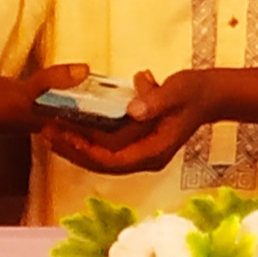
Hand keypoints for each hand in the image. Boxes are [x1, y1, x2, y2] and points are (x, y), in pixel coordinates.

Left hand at [43, 68, 219, 175]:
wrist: (209, 95)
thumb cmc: (194, 92)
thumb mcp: (177, 91)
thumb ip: (155, 101)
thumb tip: (132, 111)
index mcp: (155, 152)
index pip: (114, 160)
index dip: (87, 151)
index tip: (65, 134)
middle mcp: (146, 159)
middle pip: (103, 164)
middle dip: (74, 151)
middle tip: (47, 133)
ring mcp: (142, 154)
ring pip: (102, 159)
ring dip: (76, 147)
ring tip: (50, 132)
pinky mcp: (137, 145)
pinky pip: (107, 149)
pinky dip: (87, 141)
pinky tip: (70, 129)